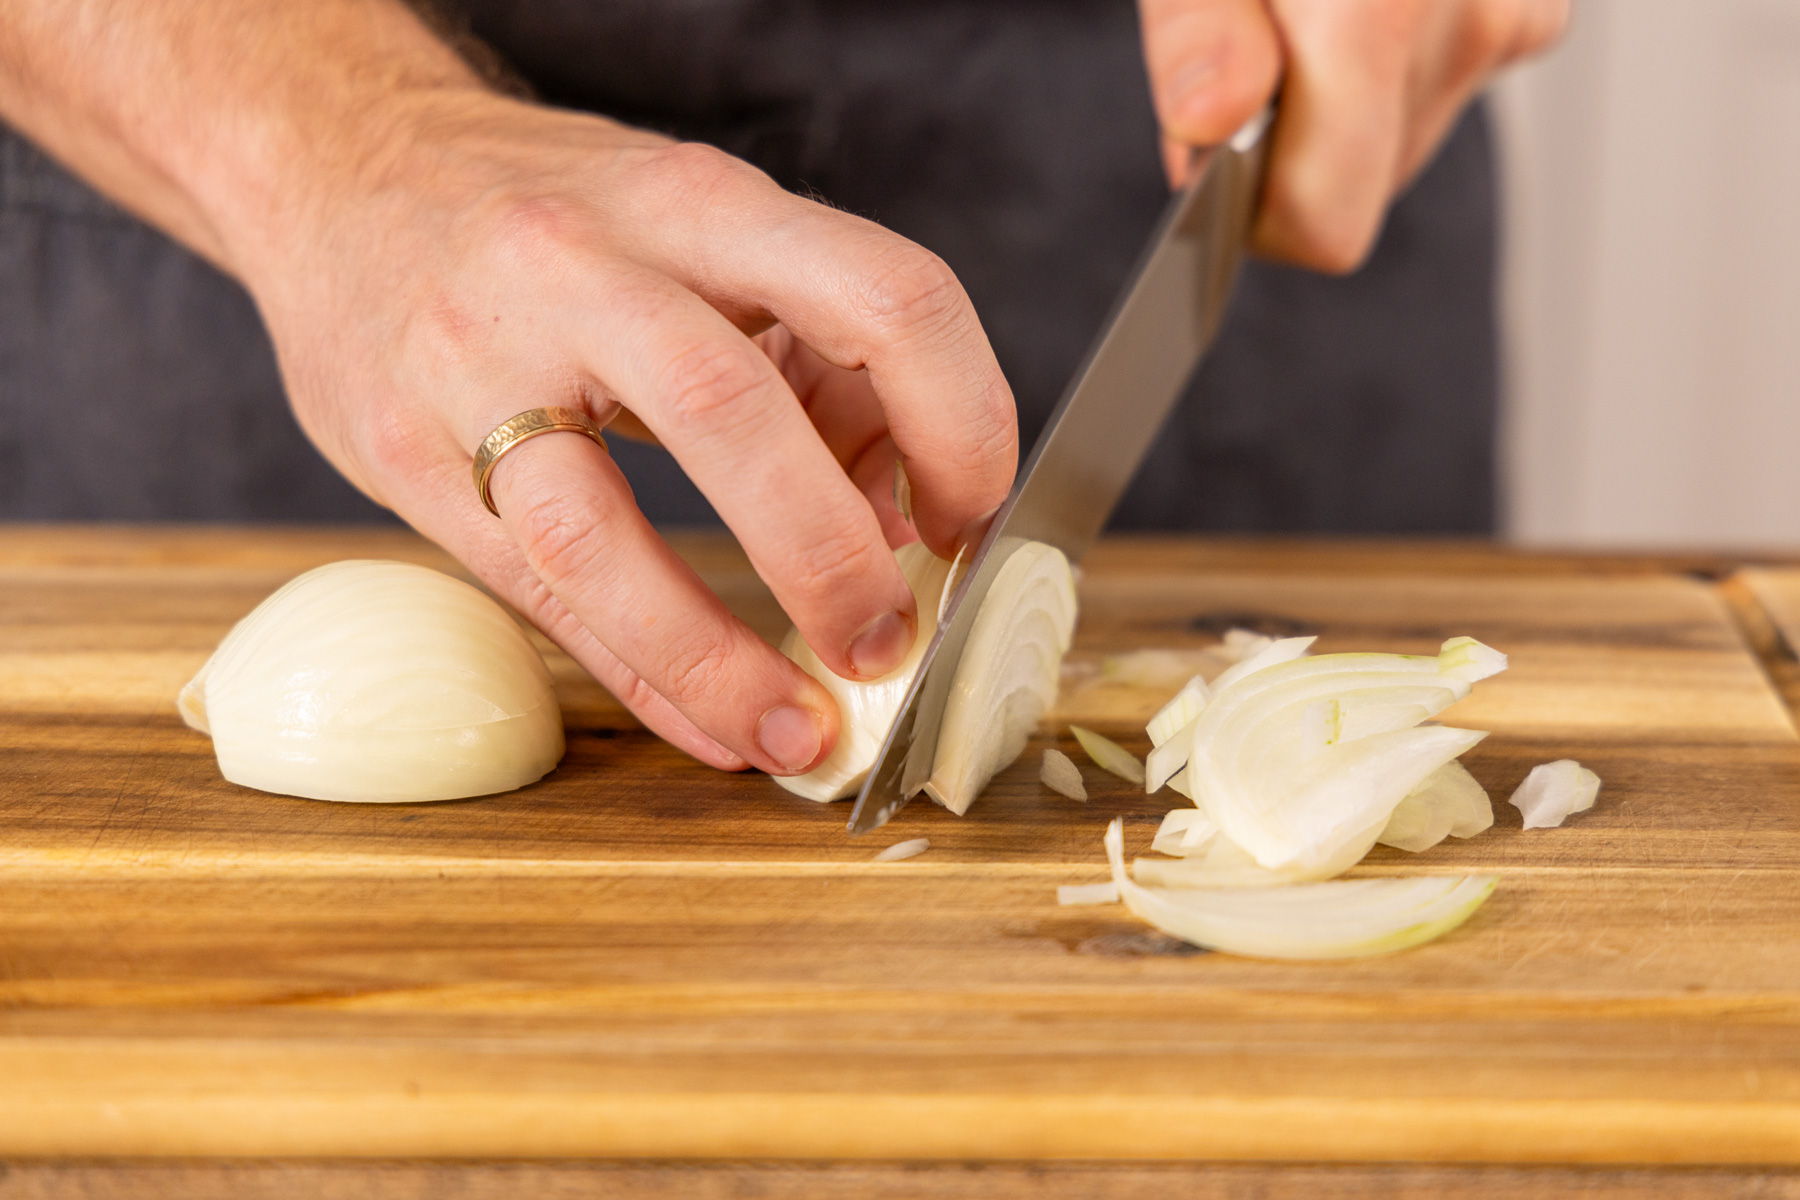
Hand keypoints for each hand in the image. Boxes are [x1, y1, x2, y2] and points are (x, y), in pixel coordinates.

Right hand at [244, 95, 1016, 775]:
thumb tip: (900, 510)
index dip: (961, 424)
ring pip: (602, 531)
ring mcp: (476, 361)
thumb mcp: (696, 230)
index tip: (970, 516)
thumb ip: (803, 351)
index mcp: (695, 200)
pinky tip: (710, 726)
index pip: (884, 297)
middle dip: (833, 556)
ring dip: (722, 651)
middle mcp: (583, 265)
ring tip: (799, 729)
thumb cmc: (552, 215)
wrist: (337, 164)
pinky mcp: (407, 455)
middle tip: (890, 641)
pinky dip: (643, 676)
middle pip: (733, 412)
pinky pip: (537, 595)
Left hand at [1137, 0, 1569, 270]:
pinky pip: (1444, 79)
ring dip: (1344, 94)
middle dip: (1297, 144)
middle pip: (1360, 189)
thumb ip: (1196, 33)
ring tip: (1310, 0)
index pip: (1323, 230)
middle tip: (1252, 42)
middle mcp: (1463, 29)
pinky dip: (1396, 54)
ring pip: (1402, 138)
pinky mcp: (1531, 6)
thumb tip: (1207, 126)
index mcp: (1373, 17)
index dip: (1254, 216)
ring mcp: (1507, 18)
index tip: (1213, 151)